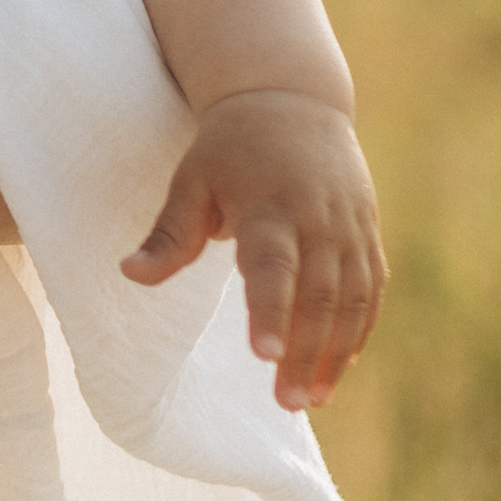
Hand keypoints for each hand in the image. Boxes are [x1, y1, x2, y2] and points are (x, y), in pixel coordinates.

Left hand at [121, 88, 385, 408]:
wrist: (292, 98)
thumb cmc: (230, 147)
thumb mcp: (191, 180)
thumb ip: (168, 234)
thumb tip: (130, 274)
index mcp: (270, 205)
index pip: (273, 266)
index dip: (269, 311)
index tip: (262, 356)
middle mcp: (317, 218)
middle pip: (317, 295)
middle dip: (304, 352)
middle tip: (286, 402)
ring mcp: (349, 226)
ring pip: (351, 299)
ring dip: (335, 352)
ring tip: (312, 400)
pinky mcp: (367, 232)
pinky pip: (371, 288)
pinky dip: (358, 330)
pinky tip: (339, 368)